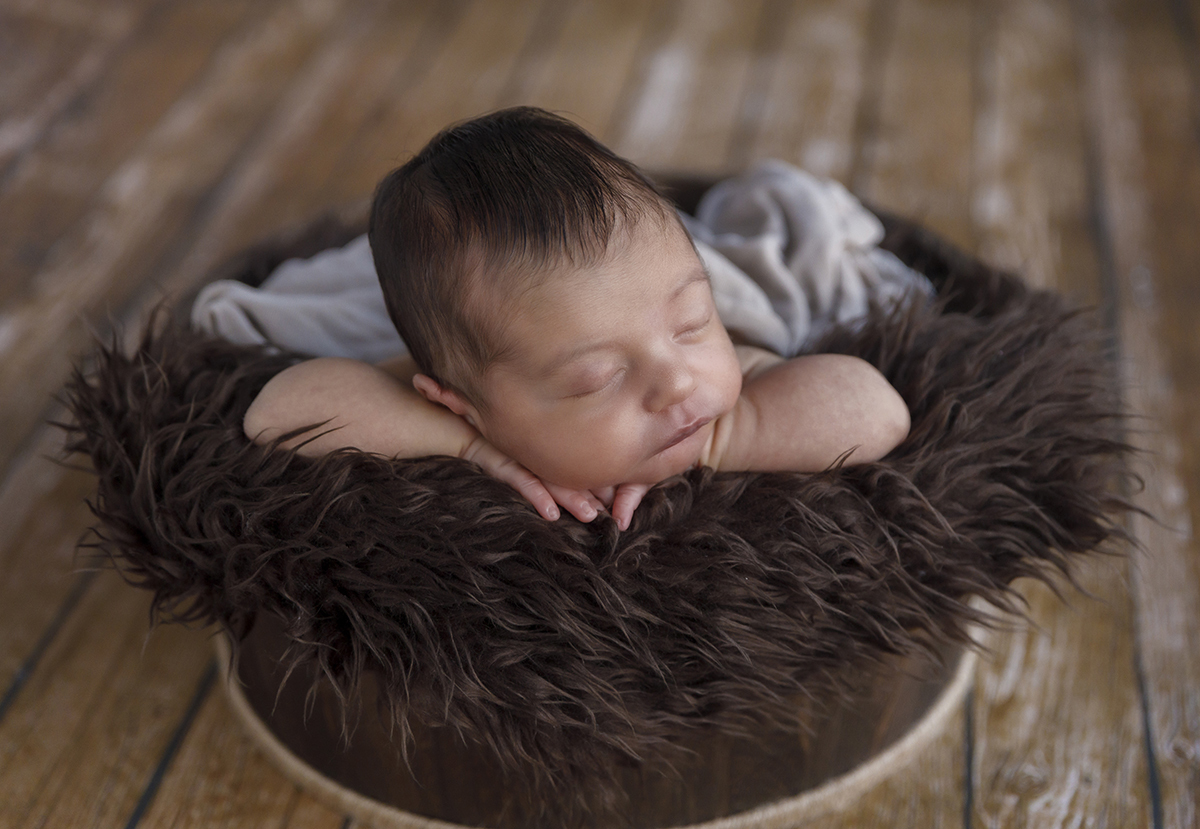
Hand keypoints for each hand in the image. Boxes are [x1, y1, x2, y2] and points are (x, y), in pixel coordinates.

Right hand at [461, 436, 650, 528]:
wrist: (439, 413)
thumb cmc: (474, 428)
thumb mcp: (506, 444)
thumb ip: (529, 457)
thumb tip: (563, 487)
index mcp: (537, 446)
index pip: (570, 464)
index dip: (593, 480)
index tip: (616, 498)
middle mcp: (530, 449)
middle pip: (566, 471)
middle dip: (592, 491)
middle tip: (615, 510)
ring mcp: (515, 452)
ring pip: (548, 478)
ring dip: (571, 497)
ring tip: (591, 515)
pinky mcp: (495, 458)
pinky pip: (519, 480)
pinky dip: (536, 496)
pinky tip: (550, 513)